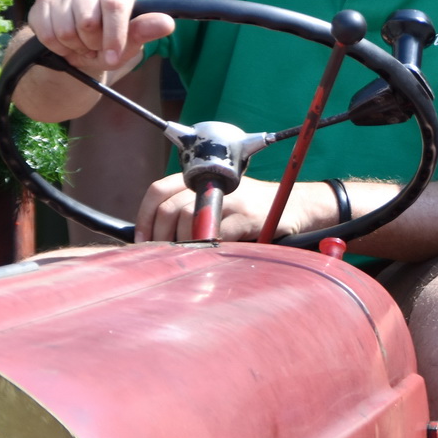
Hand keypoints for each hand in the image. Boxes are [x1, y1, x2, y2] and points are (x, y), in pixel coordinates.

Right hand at [27, 0, 173, 76]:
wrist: (79, 44)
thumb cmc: (112, 39)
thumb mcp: (131, 40)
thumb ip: (146, 30)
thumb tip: (167, 23)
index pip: (114, 6)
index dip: (114, 36)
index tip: (113, 57)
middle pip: (88, 21)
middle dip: (93, 44)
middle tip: (97, 47)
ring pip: (66, 29)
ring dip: (75, 47)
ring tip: (83, 45)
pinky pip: (47, 33)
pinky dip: (58, 47)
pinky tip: (67, 43)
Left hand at [135, 174, 336, 242]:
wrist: (296, 206)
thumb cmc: (251, 210)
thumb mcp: (219, 201)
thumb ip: (189, 210)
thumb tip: (150, 236)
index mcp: (202, 178)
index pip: (159, 190)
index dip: (145, 216)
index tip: (142, 239)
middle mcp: (216, 184)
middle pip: (171, 208)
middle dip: (160, 236)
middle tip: (161, 255)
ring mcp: (232, 199)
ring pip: (191, 221)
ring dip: (182, 244)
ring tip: (186, 258)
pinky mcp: (248, 217)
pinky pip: (217, 236)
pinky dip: (207, 250)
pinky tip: (209, 258)